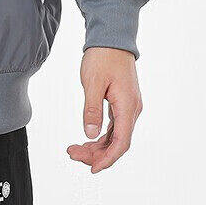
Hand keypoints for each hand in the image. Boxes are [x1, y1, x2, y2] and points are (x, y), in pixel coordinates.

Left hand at [67, 47, 142, 172]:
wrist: (112, 37)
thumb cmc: (103, 56)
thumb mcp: (93, 82)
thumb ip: (92, 109)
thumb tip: (90, 134)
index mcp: (127, 106)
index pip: (121, 142)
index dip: (107, 158)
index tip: (92, 168)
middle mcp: (132, 109)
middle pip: (117, 142)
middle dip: (96, 153)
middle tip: (73, 154)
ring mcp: (128, 105)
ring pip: (115, 134)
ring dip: (98, 145)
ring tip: (76, 149)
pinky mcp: (122, 101)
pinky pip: (114, 125)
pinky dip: (101, 134)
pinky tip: (88, 138)